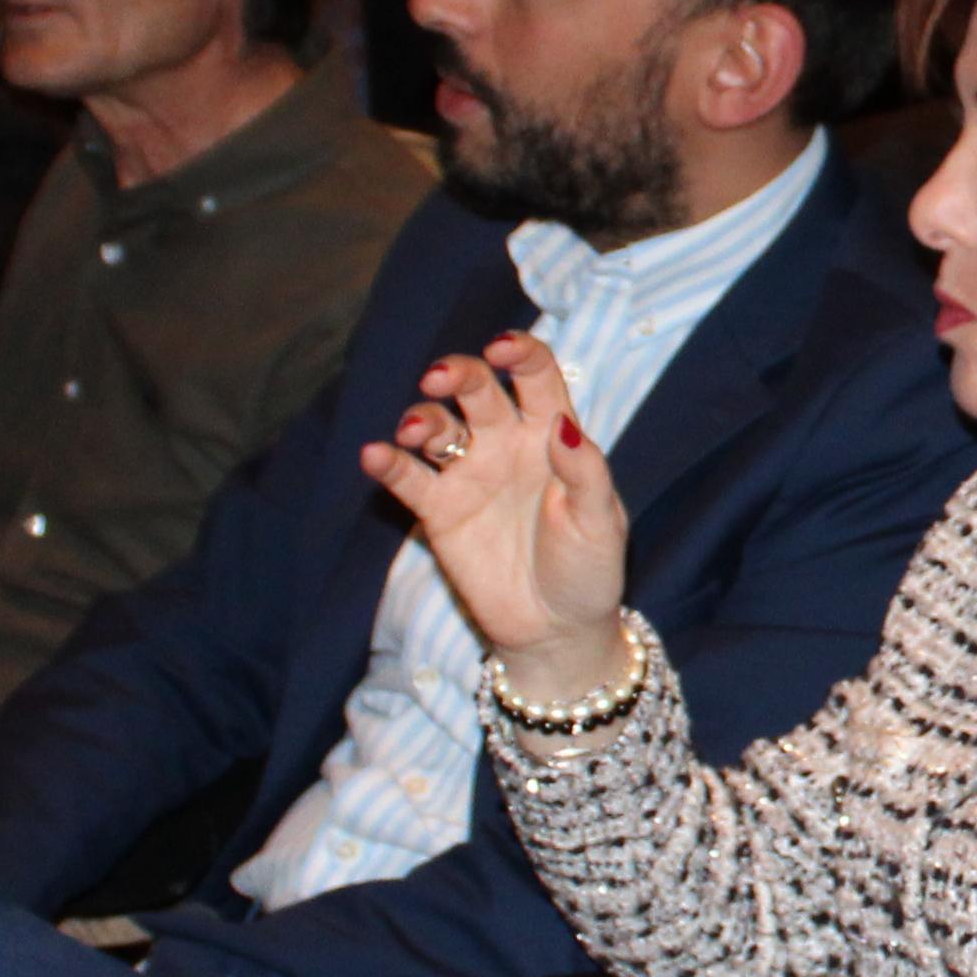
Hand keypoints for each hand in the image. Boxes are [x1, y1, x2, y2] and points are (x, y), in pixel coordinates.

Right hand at [359, 331, 635, 681]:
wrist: (556, 630)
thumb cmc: (588, 570)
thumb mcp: (601, 523)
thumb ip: (585, 472)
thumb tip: (563, 426)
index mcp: (552, 435)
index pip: (536, 376)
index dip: (519, 353)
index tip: (501, 347)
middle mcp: (506, 443)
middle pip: (478, 389)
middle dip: (457, 373)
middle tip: (439, 377)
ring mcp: (470, 473)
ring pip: (438, 425)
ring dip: (421, 417)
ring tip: (415, 429)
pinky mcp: (439, 510)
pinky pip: (409, 478)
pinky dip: (389, 463)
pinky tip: (375, 455)